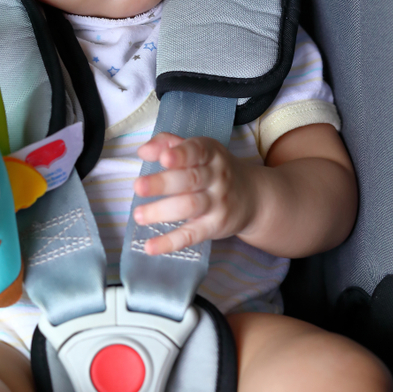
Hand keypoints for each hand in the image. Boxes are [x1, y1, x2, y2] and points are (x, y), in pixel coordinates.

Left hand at [133, 133, 257, 255]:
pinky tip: (150, 247)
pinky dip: (171, 242)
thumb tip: (143, 151)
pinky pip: (192, 235)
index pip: (196, 151)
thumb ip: (169, 144)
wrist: (254, 197)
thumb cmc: (214, 171)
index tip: (164, 159)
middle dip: (163, 183)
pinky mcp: (214, 226)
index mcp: (210, 154)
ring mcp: (217, 203)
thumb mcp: (199, 150)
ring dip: (162, 211)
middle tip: (138, 187)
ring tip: (139, 215)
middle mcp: (216, 177)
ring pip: (189, 206)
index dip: (181, 155)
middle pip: (190, 179)